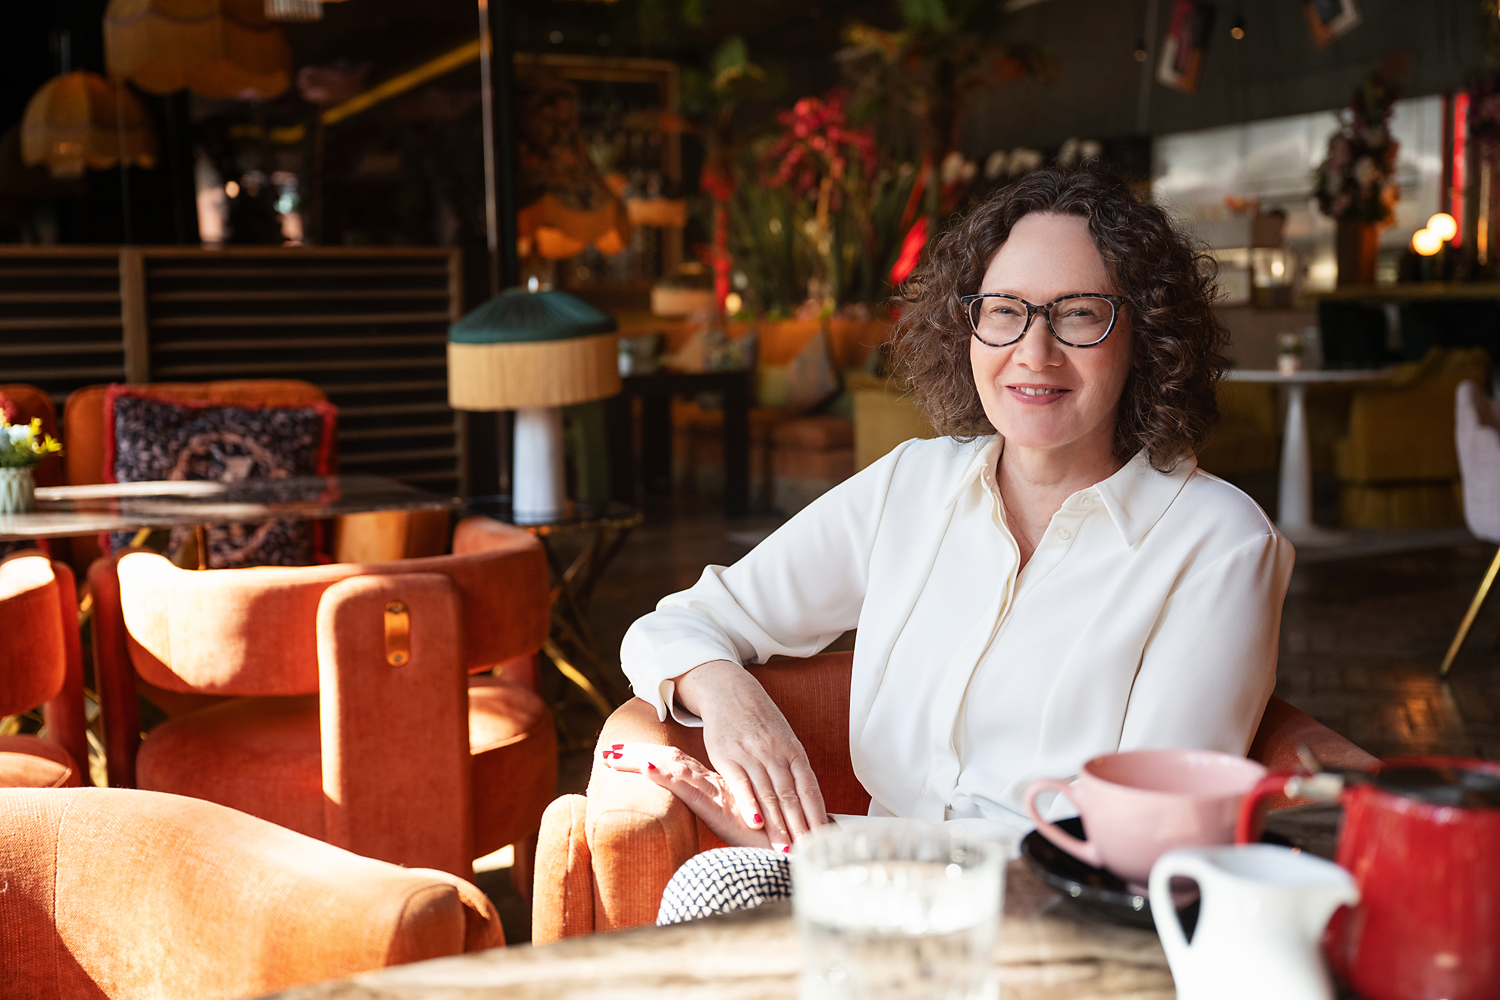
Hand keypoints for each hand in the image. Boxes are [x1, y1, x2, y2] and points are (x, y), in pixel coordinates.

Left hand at [601, 742, 772, 849]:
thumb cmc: (771, 839)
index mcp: (716, 786)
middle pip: (669, 761)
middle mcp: (713, 784)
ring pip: (672, 768)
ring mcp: (715, 793)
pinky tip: (646, 766)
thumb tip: (713, 816)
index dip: (652, 757)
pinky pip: (686, 787)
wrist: (795, 847)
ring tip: (613, 755)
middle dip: (637, 755)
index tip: (625, 753)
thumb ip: (727, 815)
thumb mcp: (742, 824)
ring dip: (641, 759)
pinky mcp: (718, 807)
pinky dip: (664, 775)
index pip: (678, 764)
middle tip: (608, 751)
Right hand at [674, 660, 830, 850]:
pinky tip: (755, 824)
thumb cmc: (760, 721)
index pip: (809, 789)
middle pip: (791, 797)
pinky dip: (749, 805)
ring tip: (784, 848)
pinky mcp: (728, 757)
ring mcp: (752, 755)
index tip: (824, 839)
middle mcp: (776, 754)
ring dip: (777, 824)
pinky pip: (740, 784)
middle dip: (800, 827)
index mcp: (794, 751)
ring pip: (768, 795)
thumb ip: (792, 769)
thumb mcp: (783, 740)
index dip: (817, 815)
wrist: (730, 691)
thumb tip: (808, 802)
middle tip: (808, 852)